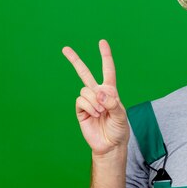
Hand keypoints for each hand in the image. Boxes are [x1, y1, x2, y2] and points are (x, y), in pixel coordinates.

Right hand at [62, 40, 128, 155]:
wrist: (109, 145)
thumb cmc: (119, 129)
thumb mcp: (121, 115)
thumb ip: (112, 103)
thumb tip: (99, 93)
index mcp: (110, 91)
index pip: (108, 70)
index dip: (105, 56)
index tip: (102, 42)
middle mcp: (98, 93)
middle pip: (84, 73)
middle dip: (75, 60)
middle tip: (64, 48)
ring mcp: (88, 101)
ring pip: (85, 90)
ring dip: (95, 101)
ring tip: (101, 113)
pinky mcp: (80, 110)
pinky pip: (81, 100)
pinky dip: (89, 106)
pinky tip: (95, 114)